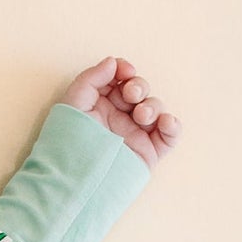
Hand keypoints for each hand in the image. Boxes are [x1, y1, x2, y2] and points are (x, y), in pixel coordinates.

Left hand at [57, 57, 179, 171]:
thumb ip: (92, 77)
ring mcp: (134, 134)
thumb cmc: (68, 142)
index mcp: (100, 104)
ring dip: (152, 106)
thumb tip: (113, 62)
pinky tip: (165, 122)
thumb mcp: (73, 102)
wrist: (76, 179)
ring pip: (156, 108)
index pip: (119, 79)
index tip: (123, 72)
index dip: (124, 71)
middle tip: (130, 95)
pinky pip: (170, 135)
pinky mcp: (148, 151)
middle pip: (139, 91)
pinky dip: (173, 125)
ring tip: (141, 116)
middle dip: (138, 87)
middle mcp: (118, 117)